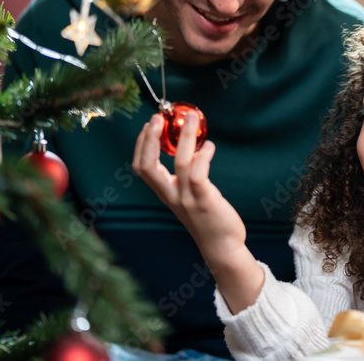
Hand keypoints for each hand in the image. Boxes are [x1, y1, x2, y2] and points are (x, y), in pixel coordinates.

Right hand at [133, 112, 245, 255]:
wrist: (221, 247)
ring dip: (185, 137)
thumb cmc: (208, 217)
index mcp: (165, 193)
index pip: (141, 167)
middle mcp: (171, 196)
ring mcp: (186, 198)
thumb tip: (194, 148)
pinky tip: (209, 146)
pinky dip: (203, 156)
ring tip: (192, 119)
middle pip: (148, 165)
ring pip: (179, 163)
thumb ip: (187, 176)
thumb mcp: (190, 195)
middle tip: (158, 117)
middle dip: (150, 138)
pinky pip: (199, 174)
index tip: (149, 124)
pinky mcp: (204, 200)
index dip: (141, 144)